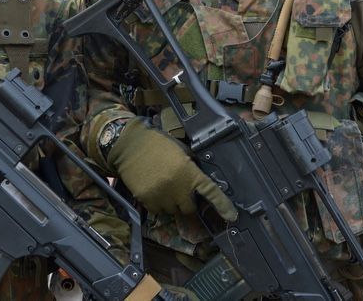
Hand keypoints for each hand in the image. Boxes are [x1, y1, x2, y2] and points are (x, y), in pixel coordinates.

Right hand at [106, 118, 236, 220]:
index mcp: (189, 173)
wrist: (130, 144)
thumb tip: (199, 182)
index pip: (211, 192)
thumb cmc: (159, 144)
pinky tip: (154, 189)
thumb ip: (192, 167)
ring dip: (172, 203)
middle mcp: (177, 188)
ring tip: (164, 186)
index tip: (231, 216)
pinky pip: (158, 211)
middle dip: (187, 201)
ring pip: (172, 211)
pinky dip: (158, 204)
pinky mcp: (146, 200)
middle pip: (189, 209)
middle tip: (180, 190)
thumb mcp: (182, 151)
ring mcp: (161, 196)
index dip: (223, 206)